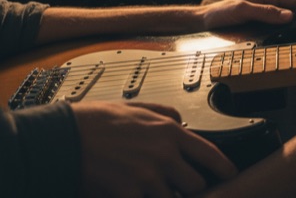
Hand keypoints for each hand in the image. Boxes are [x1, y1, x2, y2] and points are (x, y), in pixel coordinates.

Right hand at [72, 101, 235, 196]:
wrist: (64, 137)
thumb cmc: (96, 121)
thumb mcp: (138, 107)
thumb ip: (164, 113)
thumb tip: (180, 119)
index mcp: (169, 131)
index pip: (209, 154)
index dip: (223, 168)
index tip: (229, 174)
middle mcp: (164, 155)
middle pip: (195, 184)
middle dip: (189, 187)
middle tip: (179, 185)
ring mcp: (147, 177)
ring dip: (164, 196)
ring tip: (151, 187)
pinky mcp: (128, 194)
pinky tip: (134, 192)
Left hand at [198, 0, 295, 30]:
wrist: (202, 22)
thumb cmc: (219, 14)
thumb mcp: (242, 10)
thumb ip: (265, 12)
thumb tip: (289, 16)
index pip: (295, 1)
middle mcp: (268, 5)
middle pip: (295, 10)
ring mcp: (264, 15)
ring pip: (288, 19)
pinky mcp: (260, 25)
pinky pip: (279, 28)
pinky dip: (289, 32)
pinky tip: (290, 41)